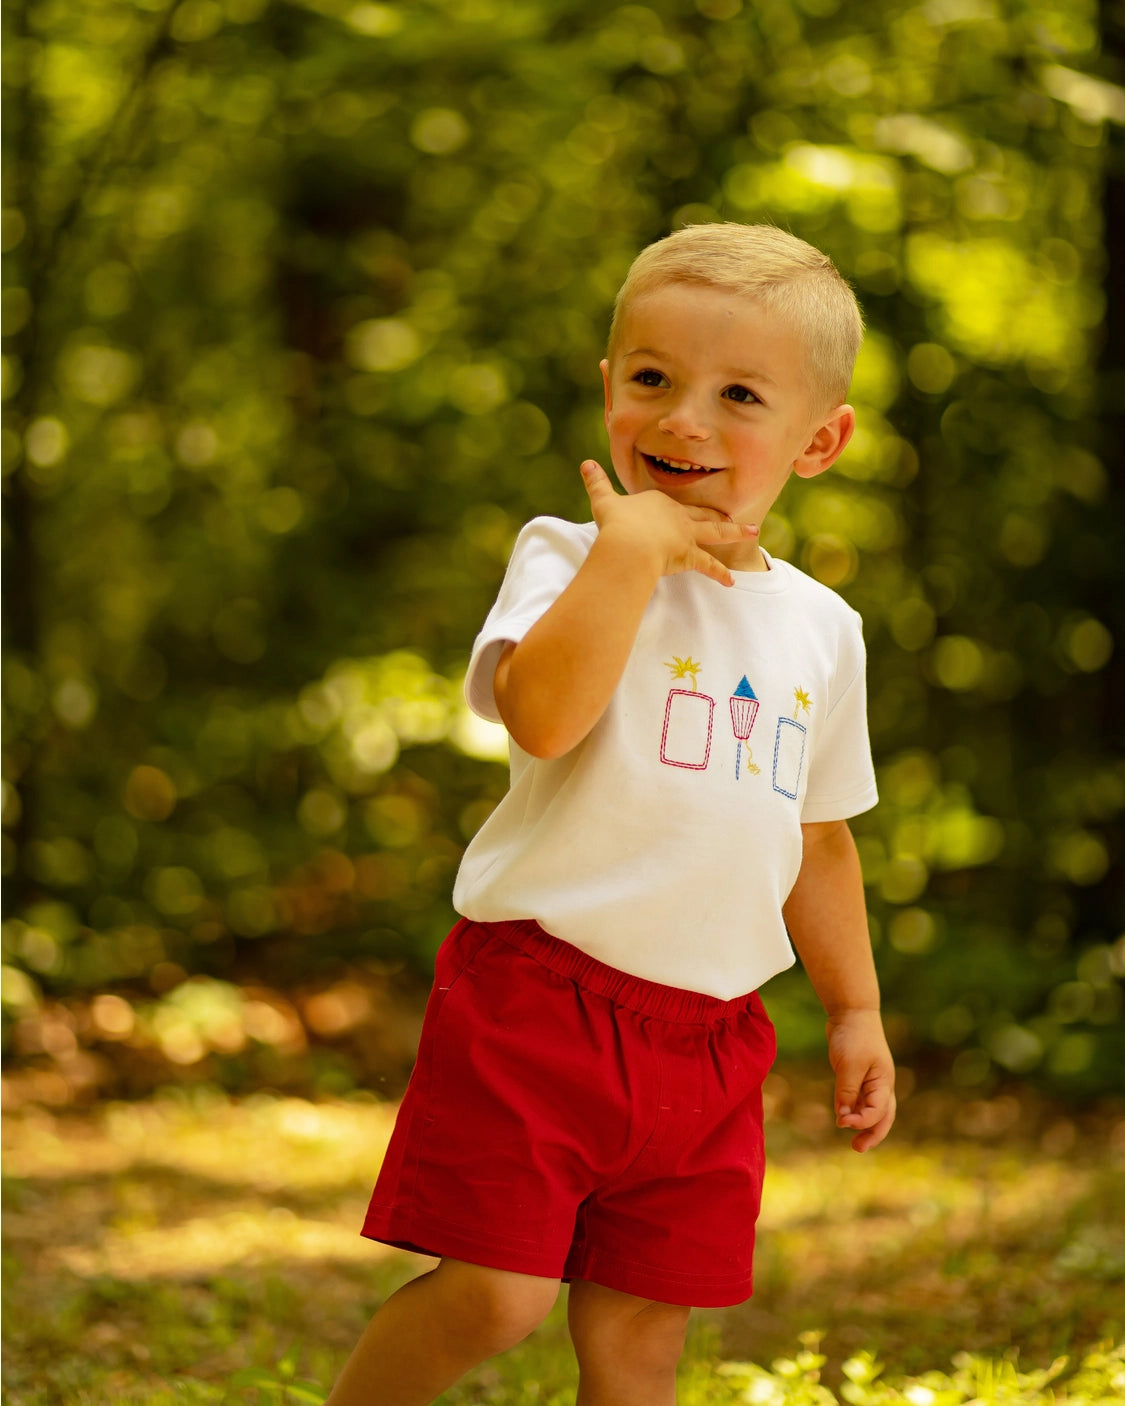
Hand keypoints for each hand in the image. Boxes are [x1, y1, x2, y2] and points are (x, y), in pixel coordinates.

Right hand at [580, 459, 756, 587]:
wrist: (627, 544)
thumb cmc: (615, 524)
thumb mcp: (604, 501)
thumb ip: (597, 484)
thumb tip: (585, 464)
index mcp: (659, 502)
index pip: (673, 507)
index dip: (680, 512)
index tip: (686, 514)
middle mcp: (678, 515)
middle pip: (702, 514)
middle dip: (718, 515)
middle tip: (732, 516)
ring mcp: (686, 535)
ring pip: (716, 532)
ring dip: (735, 532)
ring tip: (753, 531)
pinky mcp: (689, 555)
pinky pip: (708, 565)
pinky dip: (720, 573)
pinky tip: (731, 580)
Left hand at [826, 1009, 896, 1151]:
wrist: (851, 1012)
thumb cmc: (855, 1036)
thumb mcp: (850, 1064)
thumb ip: (847, 1091)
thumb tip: (843, 1117)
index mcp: (884, 1083)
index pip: (877, 1112)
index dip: (861, 1121)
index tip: (842, 1122)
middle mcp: (880, 1085)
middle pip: (882, 1117)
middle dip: (872, 1135)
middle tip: (858, 1149)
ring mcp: (869, 1081)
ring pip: (870, 1110)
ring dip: (862, 1125)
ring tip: (854, 1143)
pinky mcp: (856, 1076)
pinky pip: (858, 1100)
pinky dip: (853, 1111)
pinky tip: (843, 1117)